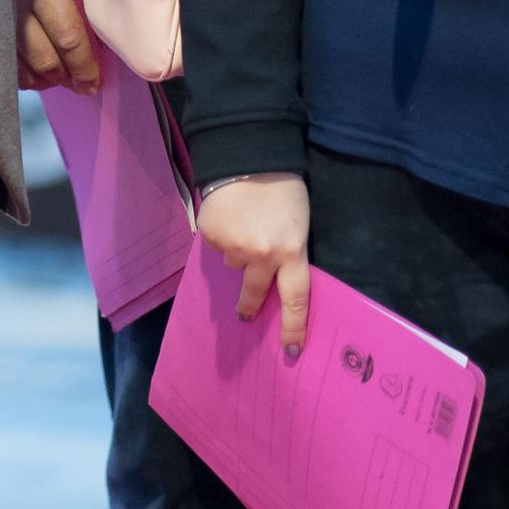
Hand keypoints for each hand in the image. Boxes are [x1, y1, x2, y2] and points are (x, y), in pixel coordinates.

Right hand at [12, 0, 93, 91]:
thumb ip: (86, 4)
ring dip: (47, 80)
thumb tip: (103, 47)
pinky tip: (41, 73)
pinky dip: (26, 76)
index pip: (68, 37)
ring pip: (23, 66)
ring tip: (64, 79)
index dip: (83, 66)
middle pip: (44, 58)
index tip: (94, 82)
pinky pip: (7, 64)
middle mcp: (14, 4)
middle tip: (84, 86)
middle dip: (67, 77)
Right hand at [196, 174, 313, 353]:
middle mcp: (261, 255)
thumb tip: (266, 283)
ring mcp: (232, 246)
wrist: (250, 157)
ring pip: (233, 265)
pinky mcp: (210, 235)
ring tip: (244, 225)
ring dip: (237, 253)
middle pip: (253, 294)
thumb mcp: (298, 227)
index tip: (291, 352)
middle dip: (249, 307)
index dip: (292, 328)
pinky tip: (229, 217)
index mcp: (291, 252)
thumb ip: (287, 255)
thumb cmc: (284, 192)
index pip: (294, 300)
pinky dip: (221, 237)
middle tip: (245, 316)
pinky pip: (216, 247)